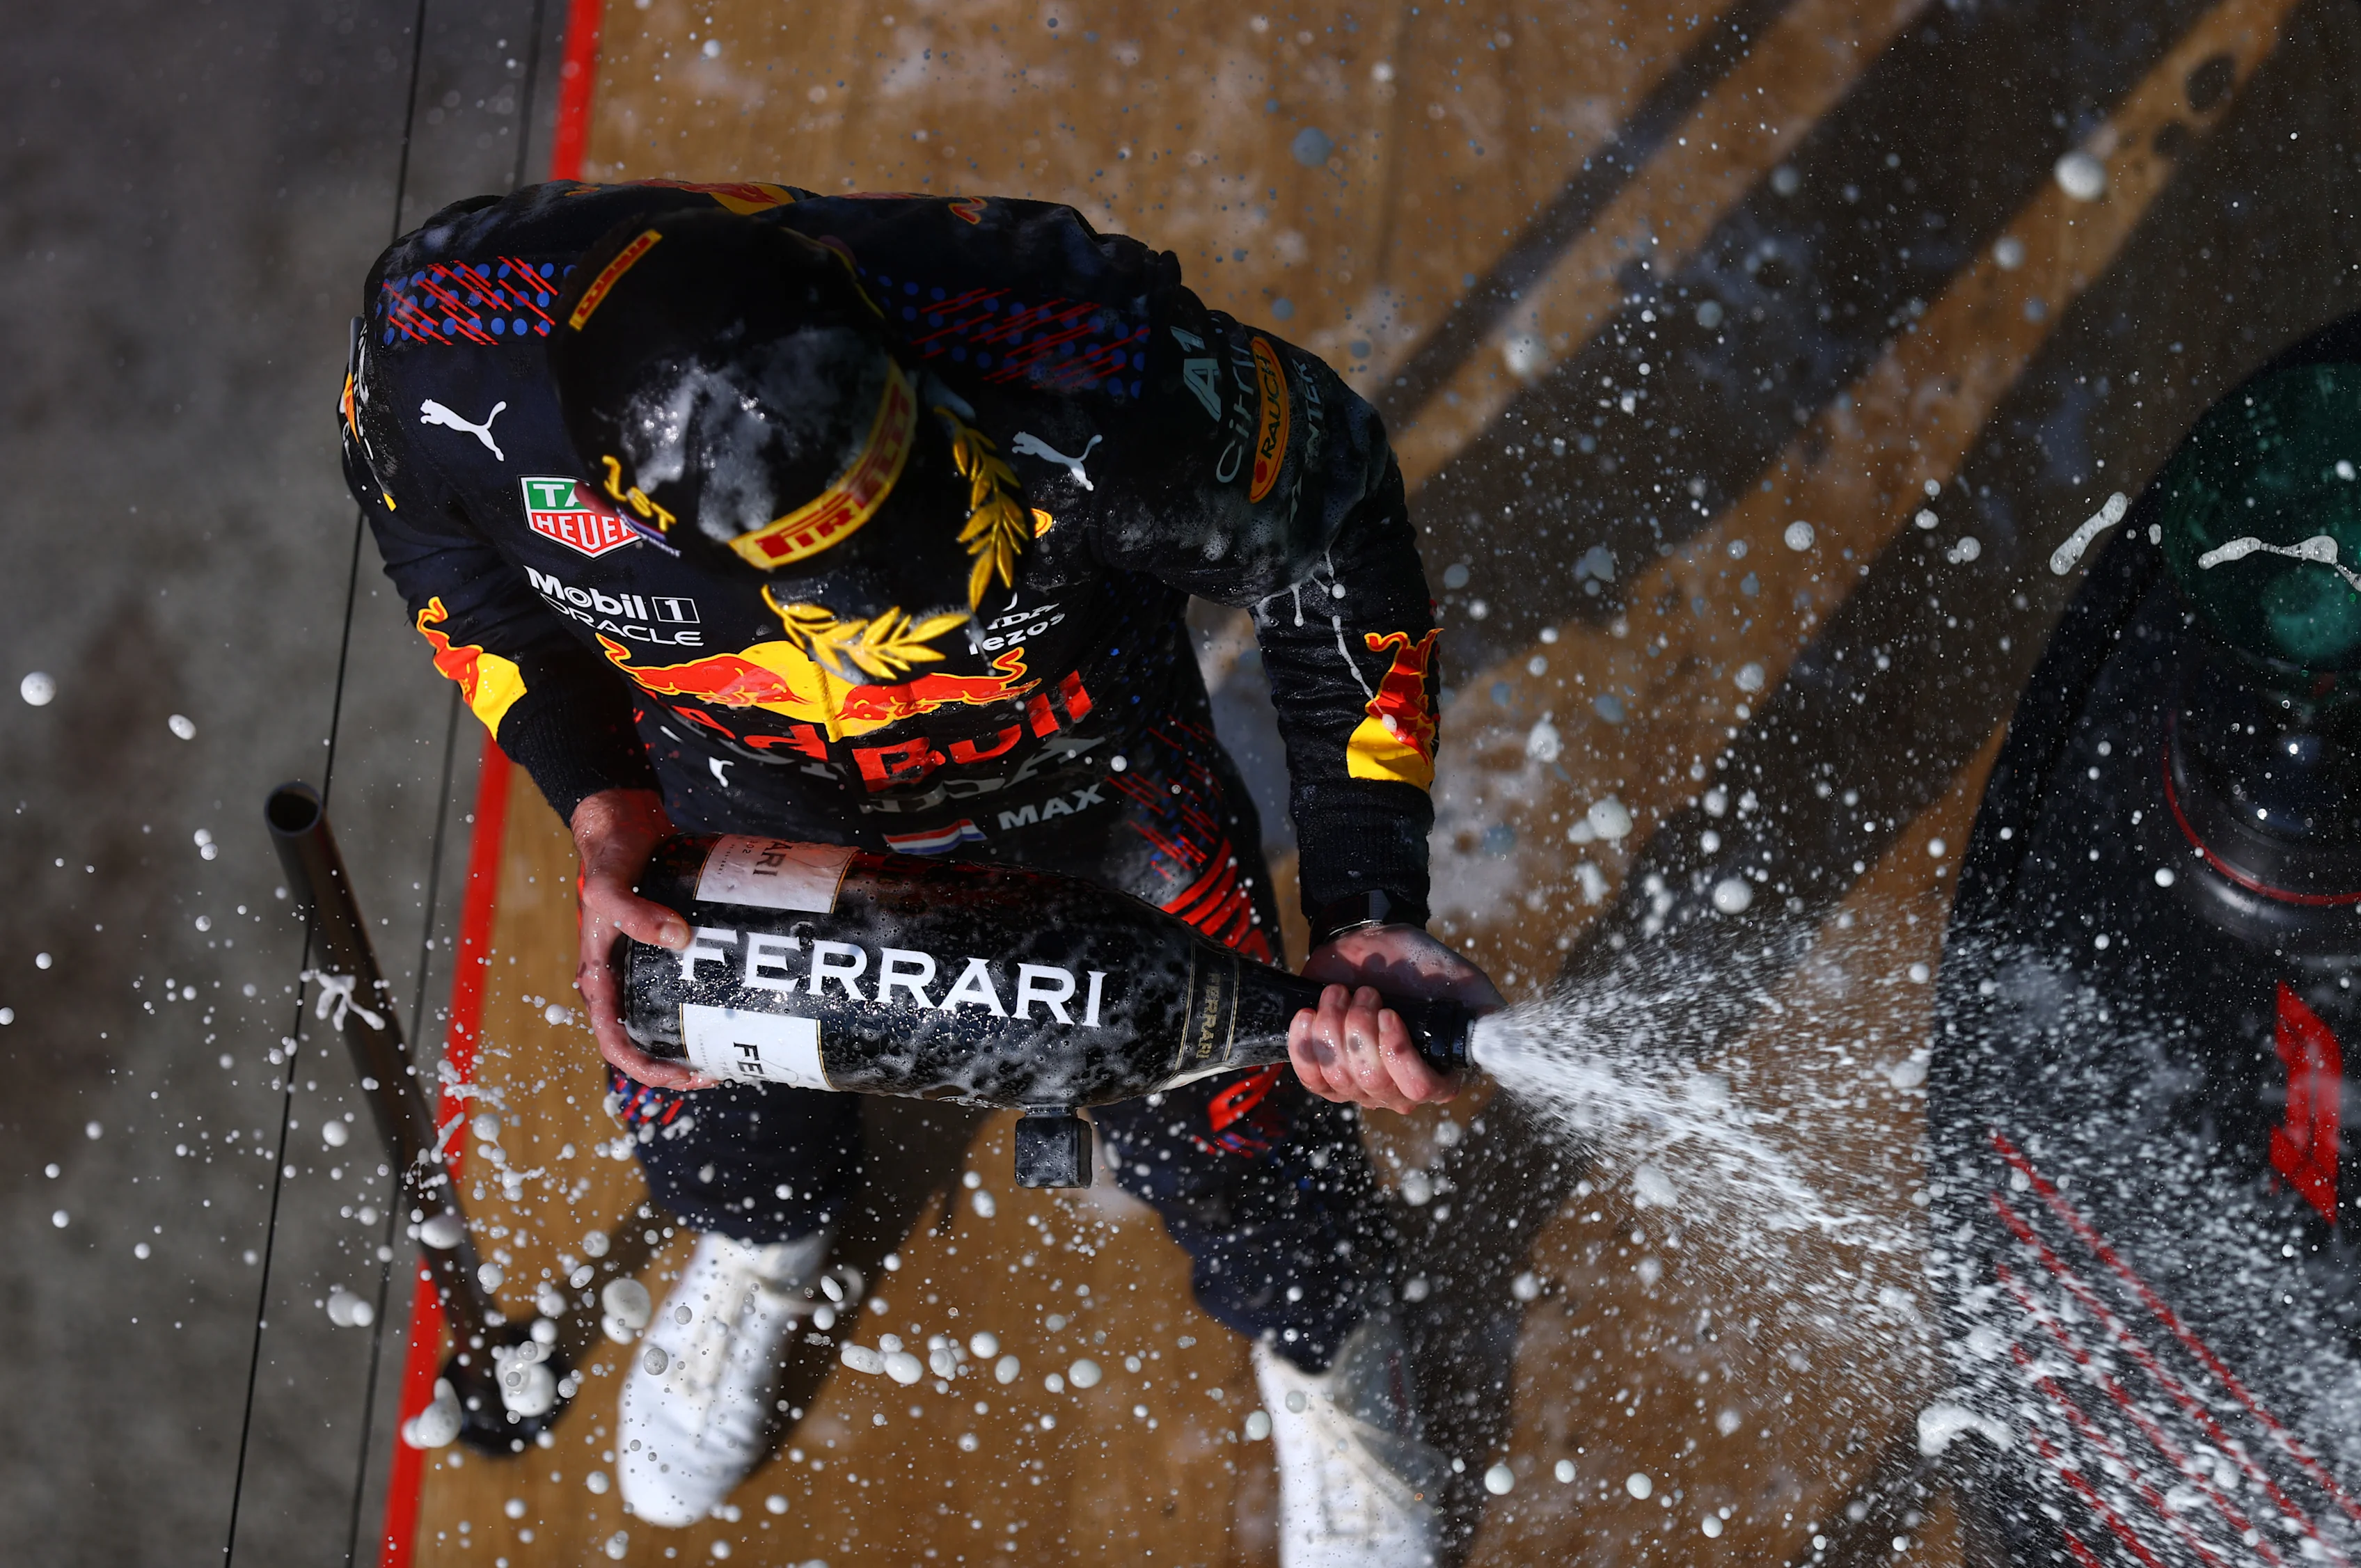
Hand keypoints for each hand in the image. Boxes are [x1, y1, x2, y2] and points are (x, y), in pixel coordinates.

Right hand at [570, 788, 711, 1089]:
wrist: (624, 825)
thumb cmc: (608, 857)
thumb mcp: (609, 886)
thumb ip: (635, 913)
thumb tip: (679, 938)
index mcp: (600, 978)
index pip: (616, 1044)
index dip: (650, 1070)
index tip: (690, 1076)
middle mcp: (623, 980)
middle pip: (648, 1041)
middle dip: (682, 1064)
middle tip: (728, 1066)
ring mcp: (647, 966)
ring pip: (670, 1017)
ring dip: (699, 1036)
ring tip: (740, 1042)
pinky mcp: (670, 948)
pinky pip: (689, 984)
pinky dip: (711, 998)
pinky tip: (744, 997)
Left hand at [1286, 924, 1503, 1112]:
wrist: (1373, 945)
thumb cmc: (1421, 966)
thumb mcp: (1463, 983)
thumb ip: (1488, 1015)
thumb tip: (1509, 1044)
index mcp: (1436, 1074)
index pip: (1418, 1090)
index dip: (1397, 1053)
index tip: (1389, 1011)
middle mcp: (1397, 1088)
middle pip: (1372, 1082)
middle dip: (1361, 1029)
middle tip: (1366, 992)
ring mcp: (1358, 1083)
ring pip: (1339, 1075)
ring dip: (1334, 1025)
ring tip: (1341, 993)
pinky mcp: (1325, 1069)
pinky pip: (1309, 1076)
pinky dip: (1304, 1044)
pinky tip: (1309, 1014)